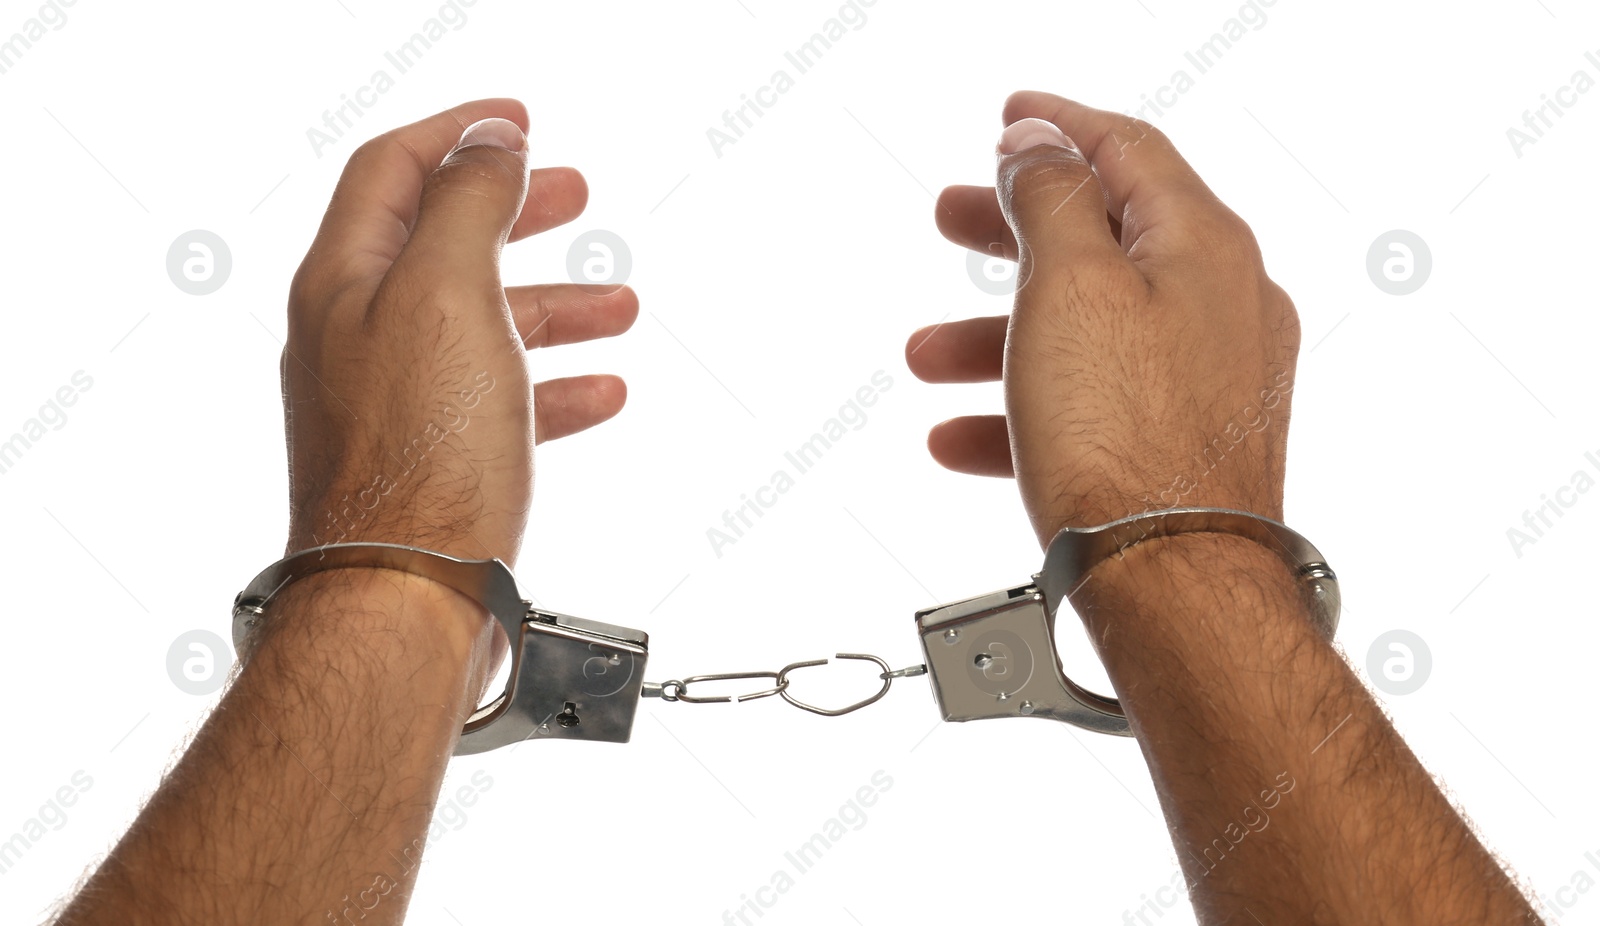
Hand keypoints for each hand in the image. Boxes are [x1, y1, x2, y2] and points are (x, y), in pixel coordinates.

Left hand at [281, 100, 636, 564]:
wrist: (405, 599)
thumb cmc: (420, 455)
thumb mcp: (448, 295)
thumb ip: (468, 206)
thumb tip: (490, 144)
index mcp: (346, 282)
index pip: (394, 170)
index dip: (459, 133)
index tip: (520, 122)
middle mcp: (357, 336)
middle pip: (441, 243)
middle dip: (515, 214)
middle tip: (576, 194)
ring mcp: (391, 402)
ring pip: (481, 327)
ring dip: (554, 306)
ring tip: (621, 306)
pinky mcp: (428, 461)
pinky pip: (498, 403)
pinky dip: (553, 386)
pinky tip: (600, 394)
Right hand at [908, 91, 1299, 544]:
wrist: (1177, 588)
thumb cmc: (1128, 442)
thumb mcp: (1069, 289)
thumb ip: (1052, 199)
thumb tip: (1039, 144)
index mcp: (1204, 247)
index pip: (1128, 151)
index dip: (1059, 127)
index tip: (1010, 119)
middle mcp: (1221, 305)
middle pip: (1105, 239)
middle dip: (1013, 234)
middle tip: (954, 220)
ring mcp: (1211, 379)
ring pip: (1090, 331)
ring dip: (1000, 336)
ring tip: (926, 358)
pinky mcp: (1190, 444)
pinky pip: (1098, 404)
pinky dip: (1030, 406)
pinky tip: (964, 438)